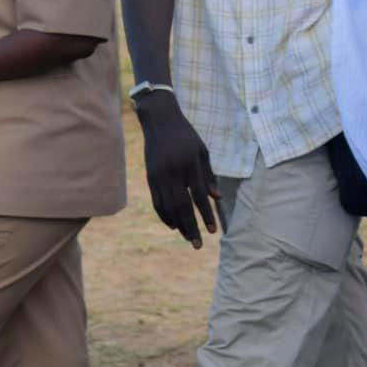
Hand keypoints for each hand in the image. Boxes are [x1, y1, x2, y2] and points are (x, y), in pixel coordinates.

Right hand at [136, 92, 221, 248]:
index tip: (214, 231)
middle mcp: (173, 172)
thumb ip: (209, 174)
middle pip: (182, 206)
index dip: (206, 215)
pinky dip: (165, 216)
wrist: (160, 121)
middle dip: (191, 227)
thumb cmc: (186, 136)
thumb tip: (217, 198)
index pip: (199, 196)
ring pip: (168, 207)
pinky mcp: (150, 178)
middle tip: (198, 245)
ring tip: (188, 238)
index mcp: (189, 164)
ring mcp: (159, 176)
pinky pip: (157, 202)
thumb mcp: (202, 151)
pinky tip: (173, 225)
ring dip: (178, 225)